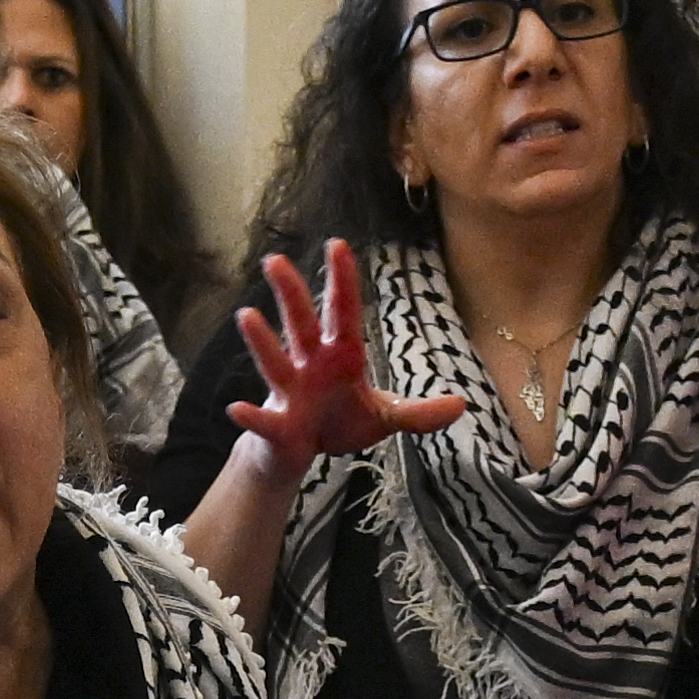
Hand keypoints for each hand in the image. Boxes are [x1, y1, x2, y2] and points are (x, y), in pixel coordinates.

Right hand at [226, 242, 465, 480]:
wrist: (302, 454)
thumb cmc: (339, 423)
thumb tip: (462, 406)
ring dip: (262, 340)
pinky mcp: (277, 424)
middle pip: (301, 324)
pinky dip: (251, 415)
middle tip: (274, 260)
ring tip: (246, 315)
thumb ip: (418, 412)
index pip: (343, 312)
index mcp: (340, 356)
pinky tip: (236, 407)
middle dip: (291, 294)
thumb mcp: (385, 417)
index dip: (342, 280)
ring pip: (275, 361)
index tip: (338, 244)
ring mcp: (289, 392)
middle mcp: (309, 365)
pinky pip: (263, 418)